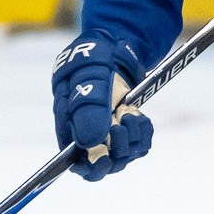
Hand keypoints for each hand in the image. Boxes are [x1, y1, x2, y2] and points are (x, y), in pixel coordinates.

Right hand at [51, 31, 152, 180]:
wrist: (116, 45)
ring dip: (132, 137)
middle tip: (122, 125)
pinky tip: (139, 115)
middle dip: (117, 149)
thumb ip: (87, 110)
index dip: (91, 167)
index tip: (105, 158)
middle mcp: (88, 134)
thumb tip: (89, 143)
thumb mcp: (89, 80)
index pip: (77, 163)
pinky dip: (143, 132)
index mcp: (69, 126)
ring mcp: (110, 132)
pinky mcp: (128, 128)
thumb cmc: (94, 61)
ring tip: (131, 113)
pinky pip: (140, 144)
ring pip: (124, 155)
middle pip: (104, 164)